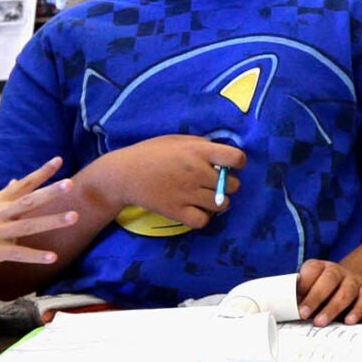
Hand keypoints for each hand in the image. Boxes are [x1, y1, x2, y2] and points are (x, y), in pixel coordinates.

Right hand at [0, 158, 77, 277]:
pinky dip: (36, 255)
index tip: (60, 160)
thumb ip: (3, 196)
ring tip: (74, 217)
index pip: (23, 183)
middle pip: (28, 201)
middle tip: (71, 183)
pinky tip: (53, 257)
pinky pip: (18, 254)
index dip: (42, 172)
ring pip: (28, 226)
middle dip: (50, 192)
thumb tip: (17, 180)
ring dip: (52, 221)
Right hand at [83, 135, 242, 228]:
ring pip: (223, 205)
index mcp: (199, 151)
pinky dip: (202, 217)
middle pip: (234, 185)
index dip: (237, 162)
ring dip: (219, 202)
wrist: (124, 174)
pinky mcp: (177, 211)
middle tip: (214, 183)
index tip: (229, 165)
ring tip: (206, 197)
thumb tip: (222, 154)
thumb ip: (202, 145)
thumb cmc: (151, 153)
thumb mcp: (178, 140)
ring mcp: (188, 193)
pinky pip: (203, 221)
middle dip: (227, 184)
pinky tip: (195, 209)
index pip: (236, 158)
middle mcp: (197, 173)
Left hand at [295, 259, 361, 324]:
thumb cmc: (321, 289)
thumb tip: (284, 311)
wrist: (348, 282)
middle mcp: (338, 271)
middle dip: (316, 297)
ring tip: (320, 322)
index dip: (304, 284)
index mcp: (320, 267)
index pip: (313, 269)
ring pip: (346, 291)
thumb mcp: (309, 287)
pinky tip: (348, 321)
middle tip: (304, 314)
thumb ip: (299, 295)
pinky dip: (357, 311)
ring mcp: (353, 280)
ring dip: (333, 308)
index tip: (294, 300)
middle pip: (329, 279)